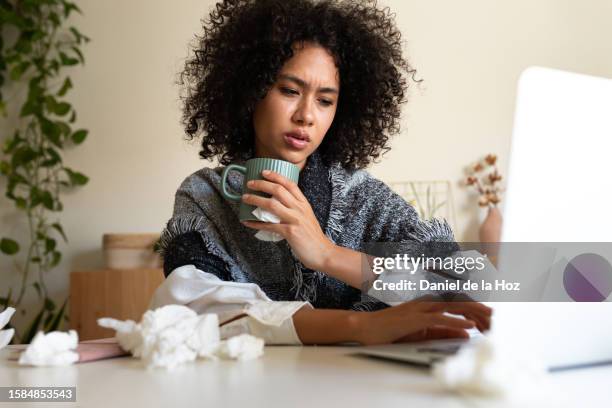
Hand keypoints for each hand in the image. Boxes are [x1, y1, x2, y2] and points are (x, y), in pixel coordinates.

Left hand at [240, 170, 334, 270]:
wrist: (323, 252)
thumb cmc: (312, 236)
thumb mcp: (306, 217)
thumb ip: (295, 209)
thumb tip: (277, 204)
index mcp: (304, 204)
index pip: (290, 184)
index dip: (276, 176)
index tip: (264, 172)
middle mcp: (300, 209)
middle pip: (279, 190)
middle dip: (262, 184)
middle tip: (250, 183)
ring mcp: (295, 220)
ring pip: (272, 204)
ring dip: (256, 199)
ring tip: (245, 198)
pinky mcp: (290, 232)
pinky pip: (269, 225)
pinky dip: (256, 223)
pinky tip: (247, 222)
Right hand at [353, 298, 491, 345]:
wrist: (367, 328)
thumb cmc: (393, 330)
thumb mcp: (423, 332)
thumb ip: (444, 331)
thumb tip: (466, 332)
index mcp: (430, 303)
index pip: (458, 302)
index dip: (476, 308)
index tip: (492, 317)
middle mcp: (427, 301)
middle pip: (460, 301)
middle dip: (480, 308)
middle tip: (498, 317)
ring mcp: (421, 308)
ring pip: (453, 307)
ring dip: (473, 313)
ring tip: (490, 319)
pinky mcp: (415, 317)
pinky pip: (440, 319)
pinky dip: (456, 321)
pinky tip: (469, 326)